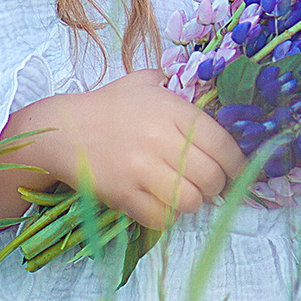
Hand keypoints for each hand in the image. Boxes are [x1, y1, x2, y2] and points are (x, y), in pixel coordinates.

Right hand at [0, 69, 247, 231]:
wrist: (62, 129)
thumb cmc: (109, 106)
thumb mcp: (145, 83)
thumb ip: (178, 86)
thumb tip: (213, 95)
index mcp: (172, 109)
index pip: (223, 144)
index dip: (238, 165)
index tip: (239, 172)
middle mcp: (160, 138)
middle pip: (211, 177)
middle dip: (216, 187)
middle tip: (209, 186)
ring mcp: (140, 168)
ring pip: (190, 200)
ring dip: (192, 202)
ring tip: (184, 194)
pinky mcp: (123, 193)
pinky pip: (162, 217)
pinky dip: (168, 216)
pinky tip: (162, 205)